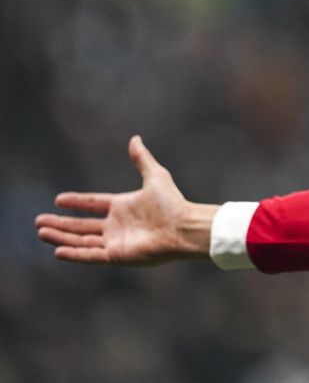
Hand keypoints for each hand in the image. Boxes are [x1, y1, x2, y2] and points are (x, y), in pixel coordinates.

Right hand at [35, 136, 216, 265]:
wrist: (183, 226)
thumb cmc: (172, 202)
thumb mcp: (155, 176)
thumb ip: (142, 159)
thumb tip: (135, 138)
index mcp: (123, 206)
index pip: (93, 204)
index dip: (77, 202)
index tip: (58, 200)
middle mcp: (117, 225)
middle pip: (82, 225)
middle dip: (60, 224)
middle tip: (39, 221)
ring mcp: (116, 241)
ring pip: (82, 240)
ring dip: (61, 237)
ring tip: (42, 232)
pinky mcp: (117, 255)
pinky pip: (91, 255)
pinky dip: (75, 253)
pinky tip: (58, 250)